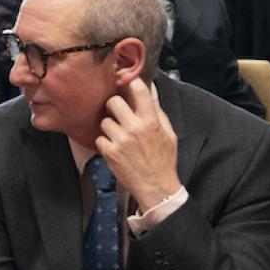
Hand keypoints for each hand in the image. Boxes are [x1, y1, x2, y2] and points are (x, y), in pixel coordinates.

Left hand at [95, 78, 181, 211]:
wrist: (156, 187)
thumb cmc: (163, 162)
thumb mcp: (169, 134)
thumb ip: (158, 114)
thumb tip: (150, 96)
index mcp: (151, 122)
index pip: (139, 91)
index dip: (131, 83)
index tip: (127, 82)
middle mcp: (134, 128)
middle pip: (113, 102)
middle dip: (114, 106)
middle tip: (118, 113)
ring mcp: (120, 140)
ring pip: (105, 122)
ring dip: (110, 127)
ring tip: (119, 136)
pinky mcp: (110, 152)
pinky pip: (100, 138)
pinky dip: (105, 143)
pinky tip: (115, 148)